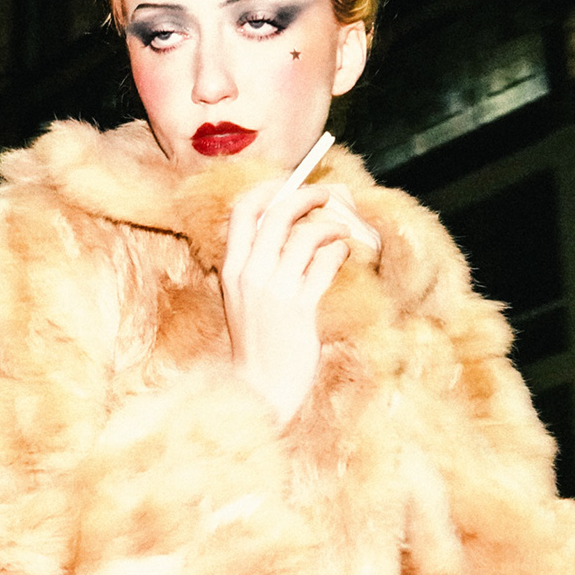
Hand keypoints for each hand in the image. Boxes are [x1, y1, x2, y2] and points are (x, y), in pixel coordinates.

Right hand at [221, 180, 353, 425]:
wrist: (260, 390)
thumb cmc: (257, 344)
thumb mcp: (242, 300)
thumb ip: (255, 266)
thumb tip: (284, 229)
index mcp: (231, 270)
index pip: (243, 211)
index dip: (269, 189)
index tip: (288, 184)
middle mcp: (249, 275)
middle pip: (277, 214)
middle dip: (306, 196)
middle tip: (325, 194)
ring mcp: (274, 291)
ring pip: (306, 236)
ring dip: (330, 226)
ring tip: (341, 232)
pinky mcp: (300, 308)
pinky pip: (325, 264)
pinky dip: (338, 252)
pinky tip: (343, 255)